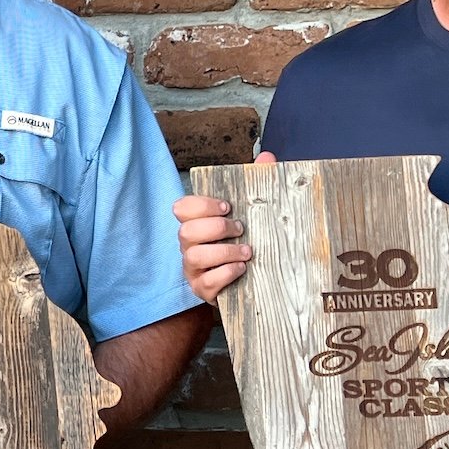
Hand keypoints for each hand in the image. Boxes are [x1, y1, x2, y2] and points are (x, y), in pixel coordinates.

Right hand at [174, 151, 273, 303]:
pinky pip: (206, 282)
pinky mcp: (202, 290)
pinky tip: (242, 268)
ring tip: (247, 252)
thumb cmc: (245, 242)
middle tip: (241, 229)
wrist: (251, 282)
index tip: (227, 206)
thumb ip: (257, 182)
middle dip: (216, 228)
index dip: (201, 205)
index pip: (181, 208)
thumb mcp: (252, 212)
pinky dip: (224, 273)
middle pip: (186, 231)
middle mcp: (190, 245)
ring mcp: (193, 269)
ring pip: (194, 256)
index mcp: (197, 223)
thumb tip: (267, 158)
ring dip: (223, 251)